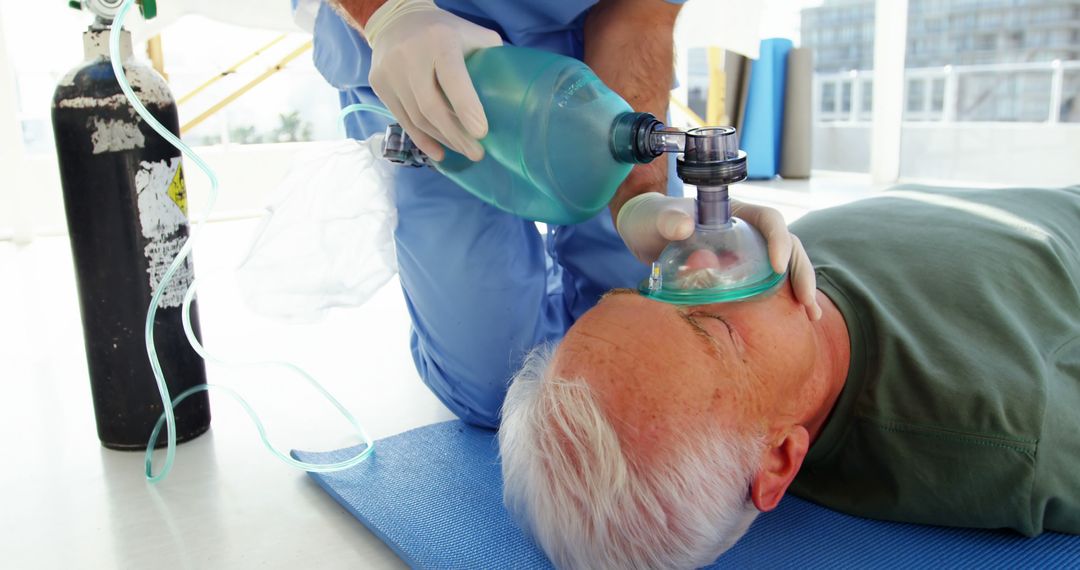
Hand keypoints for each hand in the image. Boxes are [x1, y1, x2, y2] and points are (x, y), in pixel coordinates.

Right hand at [365, 0, 501, 161]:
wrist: (395, 19)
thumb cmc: (444, 31)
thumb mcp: (471, 33)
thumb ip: (492, 55)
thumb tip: (518, 87)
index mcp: (440, 40)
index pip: (452, 78)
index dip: (466, 108)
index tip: (482, 133)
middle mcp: (411, 55)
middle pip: (432, 106)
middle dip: (457, 135)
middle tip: (478, 153)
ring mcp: (391, 71)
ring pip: (417, 117)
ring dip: (443, 140)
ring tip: (464, 151)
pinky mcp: (379, 85)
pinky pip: (403, 120)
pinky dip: (422, 140)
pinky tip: (439, 152)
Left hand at [616, 193, 821, 319]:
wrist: (645, 234)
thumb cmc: (652, 220)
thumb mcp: (656, 218)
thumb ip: (668, 220)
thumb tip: (684, 227)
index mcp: (735, 211)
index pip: (768, 219)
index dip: (779, 240)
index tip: (778, 266)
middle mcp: (748, 229)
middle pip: (787, 244)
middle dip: (801, 271)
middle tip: (806, 301)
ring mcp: (747, 251)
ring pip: (785, 265)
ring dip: (801, 288)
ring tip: (811, 316)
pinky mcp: (741, 272)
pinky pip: (768, 283)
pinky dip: (783, 299)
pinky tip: (794, 319)